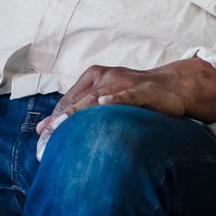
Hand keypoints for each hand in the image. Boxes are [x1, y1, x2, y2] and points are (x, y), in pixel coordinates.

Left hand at [35, 58, 215, 141]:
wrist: (173, 86)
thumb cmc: (137, 95)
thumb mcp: (107, 99)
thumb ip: (80, 110)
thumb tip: (44, 129)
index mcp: (93, 77)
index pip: (68, 100)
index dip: (55, 119)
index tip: (43, 138)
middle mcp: (104, 77)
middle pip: (78, 100)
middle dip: (62, 120)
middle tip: (48, 138)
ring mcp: (122, 82)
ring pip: (96, 98)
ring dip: (80, 113)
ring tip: (64, 126)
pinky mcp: (140, 89)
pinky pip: (125, 95)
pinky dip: (115, 99)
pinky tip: (104, 104)